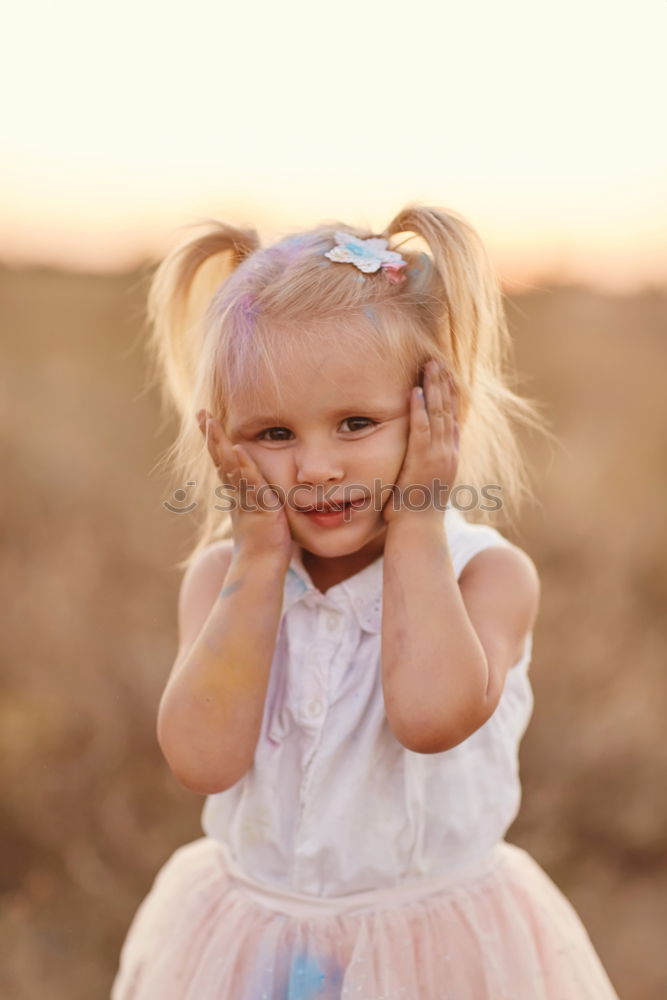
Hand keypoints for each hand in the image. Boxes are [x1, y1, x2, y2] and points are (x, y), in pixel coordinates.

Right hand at [197, 410, 292, 567]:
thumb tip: (264, 492)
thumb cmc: (263, 546)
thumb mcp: (260, 516)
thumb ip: (259, 500)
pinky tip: (239, 449)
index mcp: (237, 493)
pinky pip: (251, 482)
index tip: (206, 420)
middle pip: (220, 459)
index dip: (215, 441)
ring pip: (230, 466)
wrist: (260, 568)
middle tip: (201, 413)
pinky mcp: (259, 506)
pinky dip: (243, 465)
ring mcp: (245, 499)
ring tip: (211, 422)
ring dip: (220, 444)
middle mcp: (236, 493)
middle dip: (211, 435)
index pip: (223, 462)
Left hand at [383, 358, 459, 526]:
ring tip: (429, 366)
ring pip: (438, 415)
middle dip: (443, 383)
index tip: (444, 374)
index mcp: (449, 456)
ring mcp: (437, 457)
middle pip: (448, 410)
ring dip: (434, 388)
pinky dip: (419, 410)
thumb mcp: (423, 482)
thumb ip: (424, 465)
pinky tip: (415, 392)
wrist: (419, 532)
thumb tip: (418, 457)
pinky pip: (421, 430)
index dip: (449, 394)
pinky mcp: (423, 462)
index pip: (451, 418)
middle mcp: (448, 453)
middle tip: (437, 360)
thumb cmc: (415, 512)